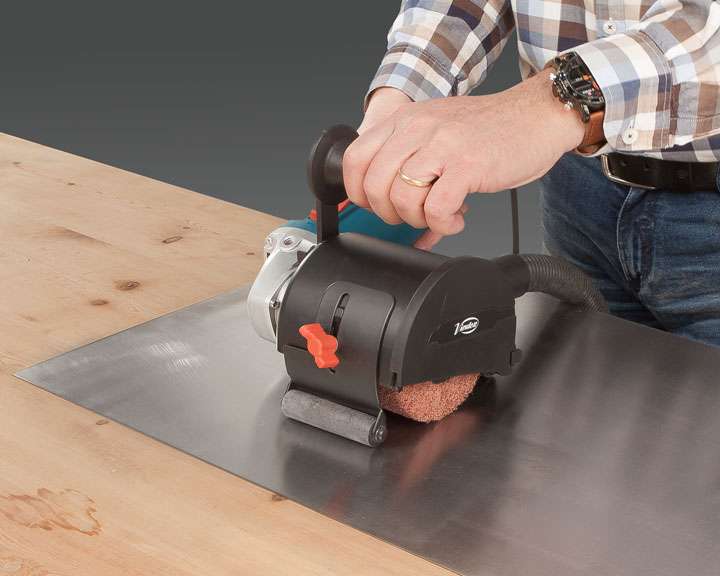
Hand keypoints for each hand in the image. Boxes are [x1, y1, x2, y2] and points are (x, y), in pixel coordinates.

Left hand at [343, 73, 584, 245]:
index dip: (359, 192)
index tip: (378, 205)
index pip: (355, 159)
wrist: (538, 115)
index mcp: (405, 120)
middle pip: (373, 185)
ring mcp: (442, 146)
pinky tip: (456, 217)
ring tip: (439, 215)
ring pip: (401, 199)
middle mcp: (418, 129)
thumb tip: (400, 219)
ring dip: (418, 220)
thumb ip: (413, 169)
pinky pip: (435, 209)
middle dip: (390, 213)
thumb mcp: (440, 136)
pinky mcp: (467, 165)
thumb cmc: (490, 130)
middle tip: (414, 214)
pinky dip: (442, 224)